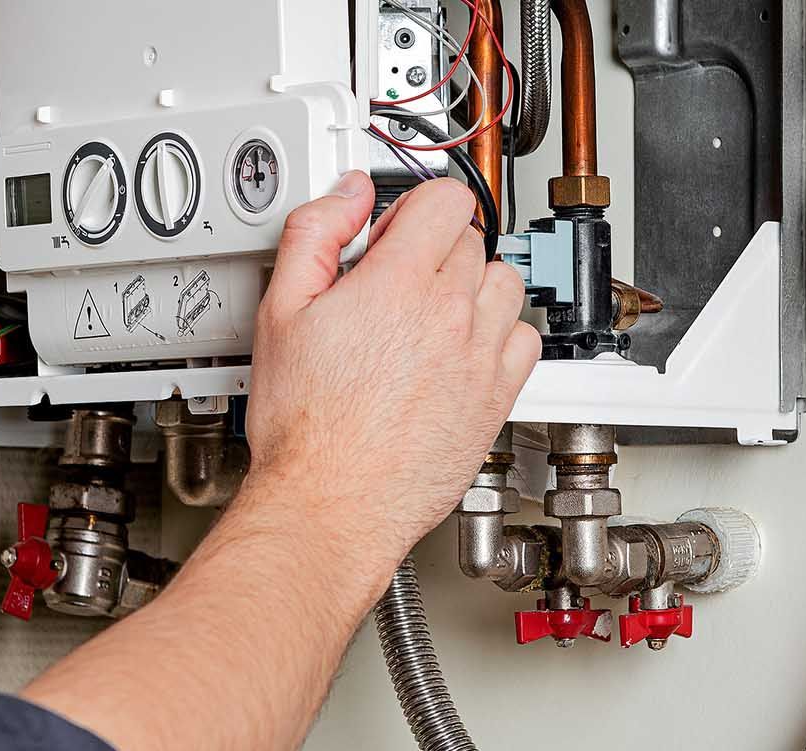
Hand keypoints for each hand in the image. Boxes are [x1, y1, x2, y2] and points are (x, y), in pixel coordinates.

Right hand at [238, 173, 540, 556]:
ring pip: (505, 282)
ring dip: (473, 286)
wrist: (332, 500)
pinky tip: (466, 348)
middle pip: (470, 240)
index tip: (394, 233)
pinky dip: (502, 334)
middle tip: (396, 282)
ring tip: (434, 313)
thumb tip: (346, 195)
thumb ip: (314, 235)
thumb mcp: (279, 311)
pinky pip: (525, 339)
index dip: (413, 208)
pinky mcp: (496, 396)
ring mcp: (479, 356)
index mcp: (398, 283)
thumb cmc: (305, 426)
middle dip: (433, 249)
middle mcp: (450, 314)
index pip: (444, 200)